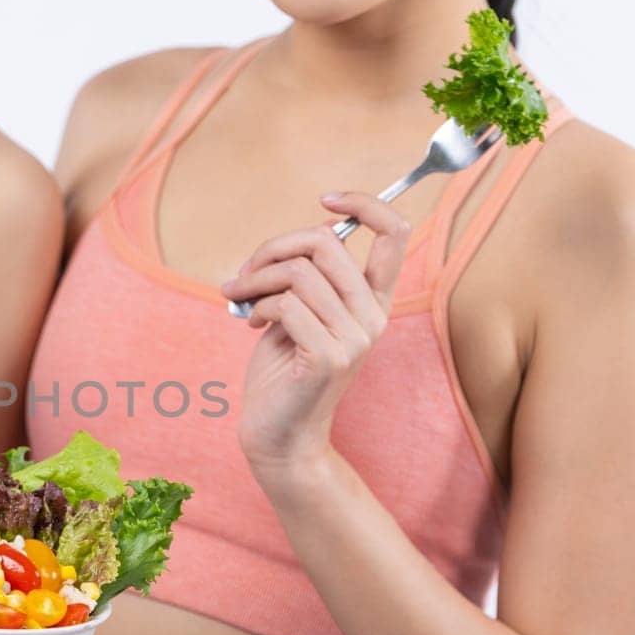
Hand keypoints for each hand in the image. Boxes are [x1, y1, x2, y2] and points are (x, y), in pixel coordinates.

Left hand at [222, 192, 409, 484]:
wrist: (278, 435)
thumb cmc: (283, 372)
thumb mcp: (299, 313)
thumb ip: (308, 277)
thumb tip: (298, 237)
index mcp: (373, 302)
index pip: (395, 234)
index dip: (364, 203)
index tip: (326, 199)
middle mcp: (373, 318)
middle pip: (326, 243)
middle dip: (273, 248)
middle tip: (246, 273)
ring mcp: (355, 339)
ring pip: (299, 272)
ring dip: (256, 279)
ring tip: (239, 298)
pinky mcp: (329, 357)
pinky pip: (286, 304)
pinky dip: (257, 307)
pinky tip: (250, 325)